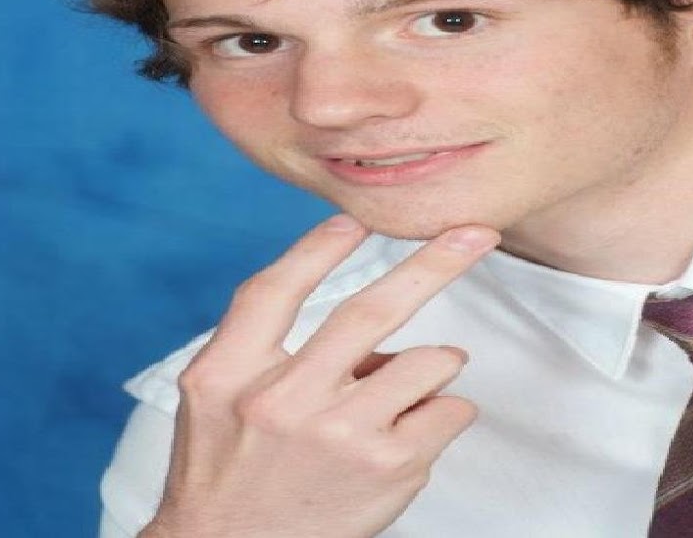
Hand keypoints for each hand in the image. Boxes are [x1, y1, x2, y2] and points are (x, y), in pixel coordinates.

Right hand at [141, 214, 500, 537]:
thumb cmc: (229, 472)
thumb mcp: (217, 397)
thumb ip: (274, 349)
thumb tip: (378, 331)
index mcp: (228, 375)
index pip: (274, 291)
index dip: (317, 249)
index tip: (356, 221)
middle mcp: (283, 402)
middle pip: (369, 311)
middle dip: (435, 263)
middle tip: (475, 234)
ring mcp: (341, 437)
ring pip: (431, 362)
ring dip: (437, 364)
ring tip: (409, 388)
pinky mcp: (388, 469)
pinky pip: (451, 409)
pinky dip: (444, 409)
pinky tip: (411, 432)